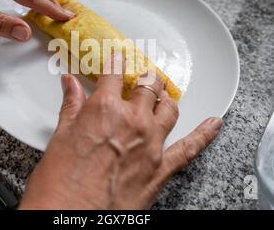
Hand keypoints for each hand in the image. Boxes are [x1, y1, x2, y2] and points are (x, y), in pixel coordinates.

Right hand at [20, 55, 222, 208]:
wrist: (71, 217)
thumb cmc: (61, 183)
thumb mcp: (60, 136)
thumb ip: (70, 105)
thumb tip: (69, 84)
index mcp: (105, 108)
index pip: (114, 73)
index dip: (116, 62)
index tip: (118, 58)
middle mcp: (133, 121)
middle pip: (148, 87)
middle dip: (145, 78)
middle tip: (142, 77)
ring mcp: (151, 144)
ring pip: (169, 109)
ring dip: (166, 98)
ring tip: (163, 94)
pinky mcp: (161, 169)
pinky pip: (190, 148)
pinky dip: (204, 134)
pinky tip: (213, 124)